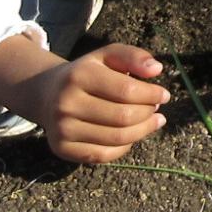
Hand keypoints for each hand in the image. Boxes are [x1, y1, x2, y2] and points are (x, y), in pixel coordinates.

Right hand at [21, 43, 169, 164]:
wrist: (47, 94)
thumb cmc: (87, 74)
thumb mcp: (107, 56)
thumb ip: (133, 56)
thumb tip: (157, 69)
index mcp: (79, 76)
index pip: (127, 90)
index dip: (152, 95)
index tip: (164, 95)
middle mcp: (66, 103)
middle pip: (124, 117)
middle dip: (148, 113)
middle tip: (156, 109)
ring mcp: (62, 129)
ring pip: (117, 138)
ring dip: (142, 131)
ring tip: (152, 121)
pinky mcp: (62, 149)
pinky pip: (104, 155)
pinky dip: (124, 147)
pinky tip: (132, 135)